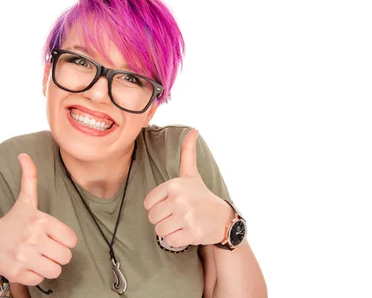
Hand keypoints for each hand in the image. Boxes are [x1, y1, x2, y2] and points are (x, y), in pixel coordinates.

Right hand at [0, 154, 77, 285]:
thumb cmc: (14, 222)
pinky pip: (41, 280)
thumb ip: (30, 178)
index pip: (72, 240)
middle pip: (66, 257)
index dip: (65, 241)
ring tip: (39, 258)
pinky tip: (28, 265)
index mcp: (41, 221)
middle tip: (46, 249)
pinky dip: (36, 276)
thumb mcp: (25, 200)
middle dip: (58, 255)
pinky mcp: (18, 273)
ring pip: (56, 271)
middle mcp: (33, 238)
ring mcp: (25, 257)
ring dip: (49, 267)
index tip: (54, 237)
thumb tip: (24, 155)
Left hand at [143, 129, 232, 247]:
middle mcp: (179, 199)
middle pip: (153, 218)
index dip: (158, 207)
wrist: (223, 218)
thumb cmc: (201, 195)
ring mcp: (186, 217)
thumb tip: (193, 130)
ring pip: (160, 231)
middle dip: (163, 220)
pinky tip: (187, 232)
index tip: (171, 205)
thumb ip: (187, 152)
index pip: (148, 204)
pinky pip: (170, 241)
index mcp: (174, 185)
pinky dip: (177, 240)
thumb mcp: (191, 173)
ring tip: (182, 223)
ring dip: (169, 231)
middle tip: (178, 216)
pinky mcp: (191, 233)